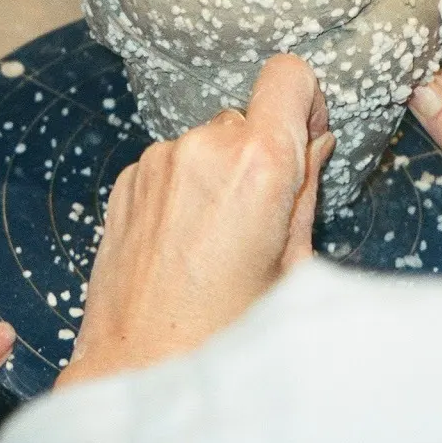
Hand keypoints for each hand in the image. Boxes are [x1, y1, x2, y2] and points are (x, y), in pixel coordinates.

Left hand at [58, 54, 332, 385]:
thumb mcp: (291, 266)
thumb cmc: (225, 331)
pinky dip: (184, 189)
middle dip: (261, 152)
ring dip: (218, 172)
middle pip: (248, 116)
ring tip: (217, 240)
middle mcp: (203, 147)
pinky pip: (170, 165)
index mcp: (258, 164)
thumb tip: (315, 145)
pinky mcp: (126, 181)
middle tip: (261, 216)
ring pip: (206, 143)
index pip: (289, 75)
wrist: (140, 367)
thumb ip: (304, 193)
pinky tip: (184, 243)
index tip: (305, 138)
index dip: (305, 100)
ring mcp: (158, 162)